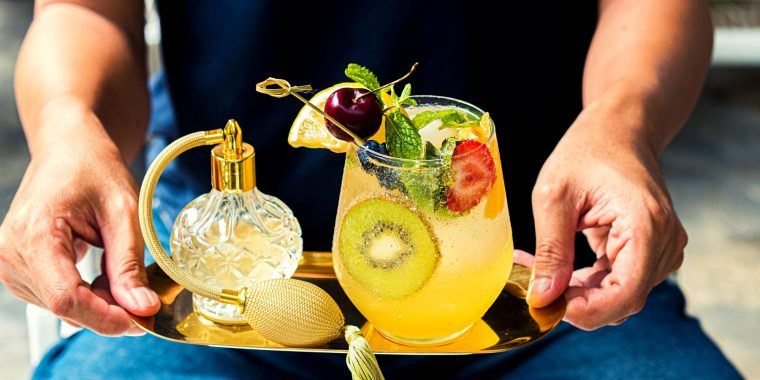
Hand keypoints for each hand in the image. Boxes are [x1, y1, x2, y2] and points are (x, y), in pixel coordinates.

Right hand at [0, 128, 158, 335]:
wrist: (69, 149)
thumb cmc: (95, 170)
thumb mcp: (124, 213)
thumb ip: (129, 265)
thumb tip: (143, 309)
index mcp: (34, 234)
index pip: (65, 299)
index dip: (106, 317)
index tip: (142, 320)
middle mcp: (10, 253)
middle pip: (64, 307)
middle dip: (109, 310)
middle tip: (143, 295)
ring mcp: (7, 263)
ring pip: (61, 308)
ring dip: (98, 302)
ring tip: (116, 268)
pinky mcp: (16, 268)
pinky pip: (55, 297)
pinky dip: (85, 294)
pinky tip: (98, 271)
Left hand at [525, 104, 686, 329]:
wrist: (618, 130)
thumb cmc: (586, 151)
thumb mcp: (554, 196)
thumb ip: (551, 250)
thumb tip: (543, 297)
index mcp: (646, 225)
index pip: (625, 294)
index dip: (586, 311)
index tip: (547, 304)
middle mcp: (664, 242)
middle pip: (622, 301)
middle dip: (575, 301)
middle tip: (533, 282)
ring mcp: (662, 249)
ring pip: (619, 296)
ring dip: (579, 293)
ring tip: (540, 268)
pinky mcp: (649, 252)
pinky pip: (619, 283)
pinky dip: (587, 284)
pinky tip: (559, 268)